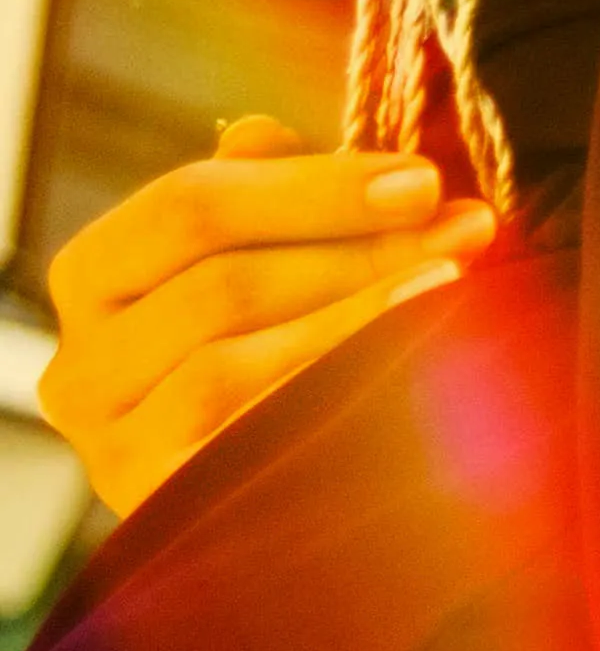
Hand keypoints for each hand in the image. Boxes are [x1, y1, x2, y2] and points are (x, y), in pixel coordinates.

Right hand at [38, 118, 495, 514]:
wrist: (278, 517)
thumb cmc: (281, 354)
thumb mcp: (271, 262)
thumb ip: (264, 196)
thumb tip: (258, 133)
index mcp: (95, 279)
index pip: (188, 208)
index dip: (316, 188)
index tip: (423, 181)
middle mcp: (80, 366)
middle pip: (220, 283)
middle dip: (359, 250)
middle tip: (467, 228)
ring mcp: (111, 447)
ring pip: (230, 365)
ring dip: (358, 318)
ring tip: (456, 285)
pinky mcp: (159, 509)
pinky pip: (249, 442)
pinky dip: (340, 396)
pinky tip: (421, 367)